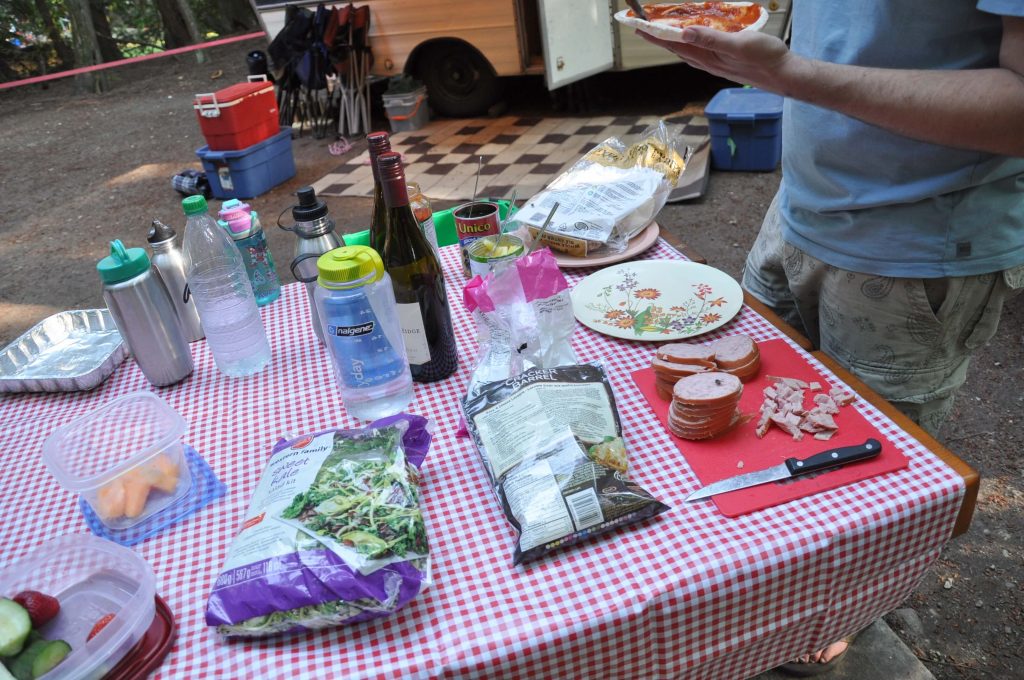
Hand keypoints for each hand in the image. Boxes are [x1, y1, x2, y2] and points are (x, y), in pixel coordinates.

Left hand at [636, 27, 793, 91]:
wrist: (784, 75)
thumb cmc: (765, 59)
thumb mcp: (739, 44)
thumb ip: (711, 39)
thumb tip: (685, 33)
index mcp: (709, 57)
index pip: (675, 44)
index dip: (656, 36)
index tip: (639, 27)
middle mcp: (708, 63)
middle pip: (677, 49)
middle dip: (659, 38)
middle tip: (644, 28)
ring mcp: (716, 64)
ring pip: (687, 52)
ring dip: (673, 42)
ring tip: (662, 33)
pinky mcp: (725, 63)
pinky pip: (700, 52)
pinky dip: (691, 44)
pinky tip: (693, 41)